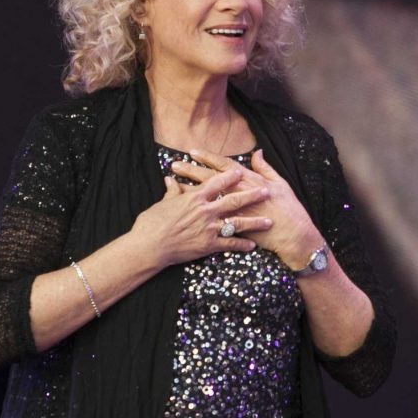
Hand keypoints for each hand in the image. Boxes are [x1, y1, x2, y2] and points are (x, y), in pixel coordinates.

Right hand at [130, 166, 273, 267]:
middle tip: (266, 192)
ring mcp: (209, 228)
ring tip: (269, 221)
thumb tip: (170, 179)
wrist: (149, 246)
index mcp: (195, 198)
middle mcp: (206, 211)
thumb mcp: (162, 203)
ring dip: (255, 222)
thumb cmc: (151, 223)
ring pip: (238, 223)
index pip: (217, 182)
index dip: (230, 176)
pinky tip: (252, 246)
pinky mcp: (208, 245)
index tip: (240, 171)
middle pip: (234, 200)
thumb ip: (172, 192)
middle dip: (252, 195)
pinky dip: (242, 245)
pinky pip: (229, 244)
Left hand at [170, 148, 321, 268]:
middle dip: (191, 171)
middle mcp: (238, 194)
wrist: (292, 235)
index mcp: (250, 180)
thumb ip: (265, 167)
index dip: (208, 158)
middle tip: (174, 164)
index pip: (224, 166)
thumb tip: (257, 152)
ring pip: (206, 198)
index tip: (192, 151)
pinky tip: (184, 209)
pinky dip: (197, 213)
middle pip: (209, 180)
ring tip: (173, 183)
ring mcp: (232, 211)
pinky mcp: (231, 227)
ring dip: (189, 189)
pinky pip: (207, 216)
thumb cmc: (288, 209)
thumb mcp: (280, 184)